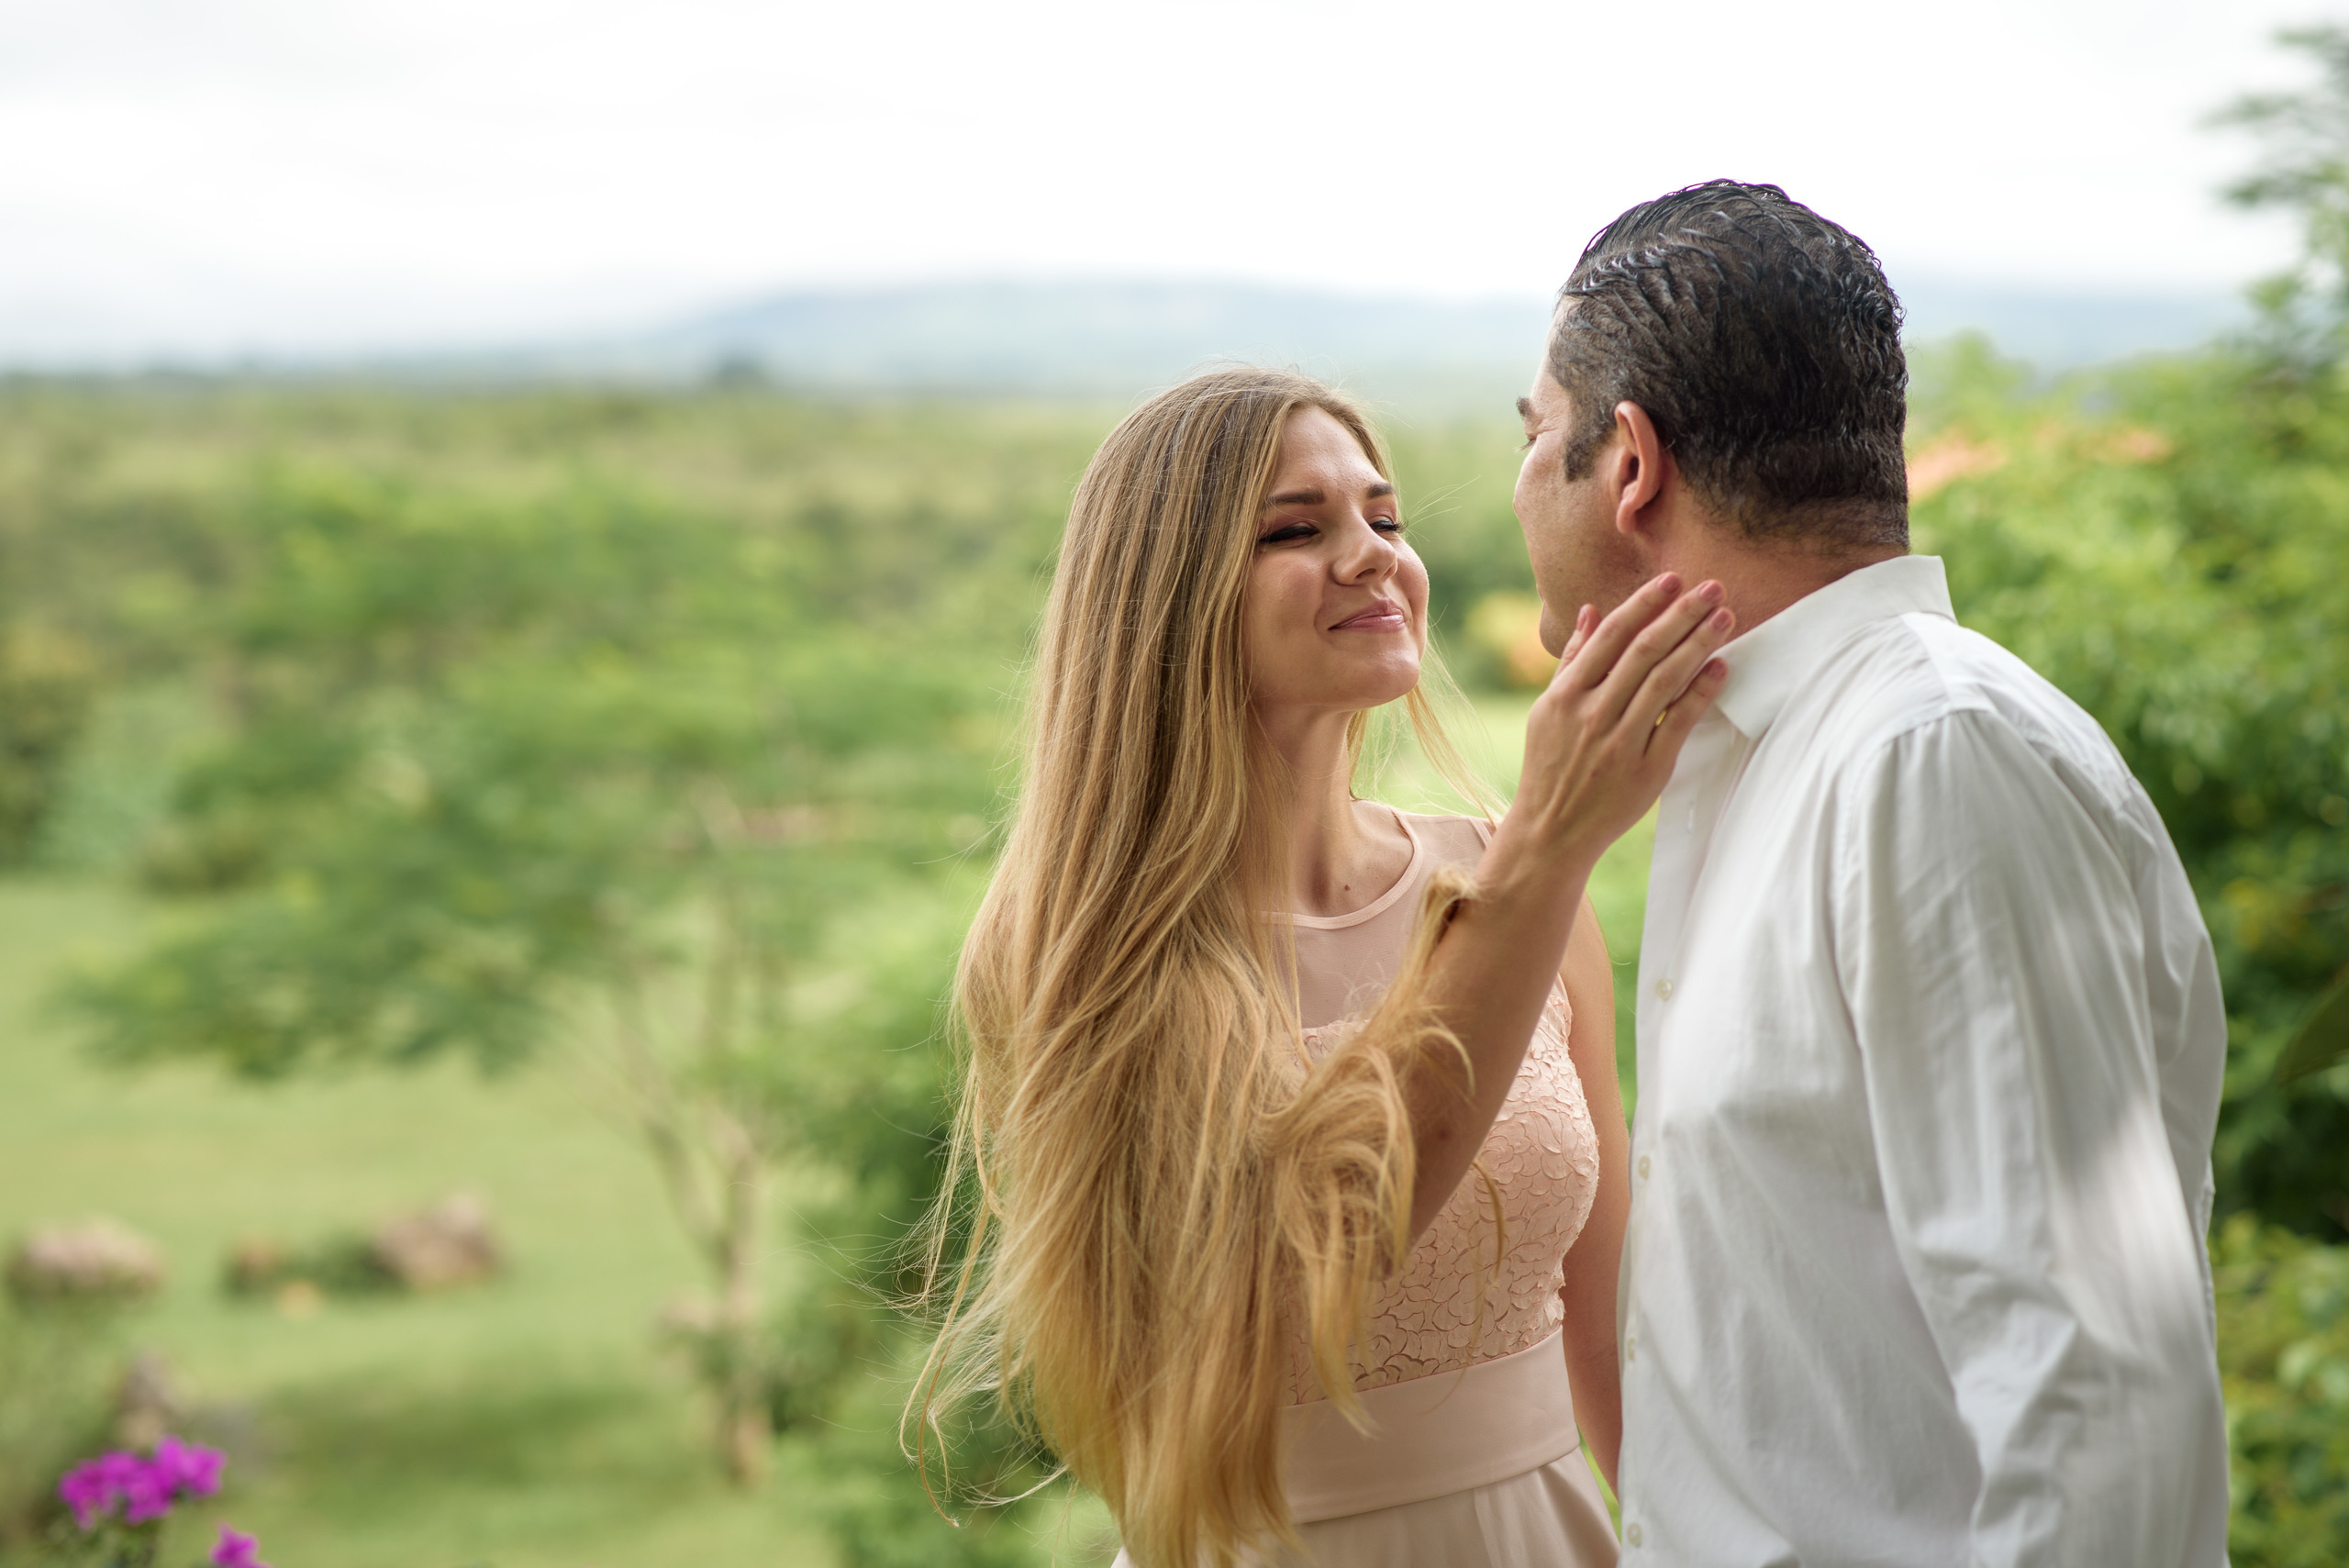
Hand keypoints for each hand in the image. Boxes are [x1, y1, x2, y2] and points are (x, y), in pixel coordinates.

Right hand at [1504, 573, 1733, 867]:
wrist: (1551, 830)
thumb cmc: (1551, 766)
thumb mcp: (1547, 710)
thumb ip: (1572, 660)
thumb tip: (1590, 610)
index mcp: (1565, 695)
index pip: (1610, 636)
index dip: (1644, 604)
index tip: (1673, 579)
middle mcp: (1591, 714)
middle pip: (1643, 652)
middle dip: (1681, 614)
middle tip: (1713, 587)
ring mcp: (1619, 742)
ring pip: (1665, 681)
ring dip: (1698, 644)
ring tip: (1725, 617)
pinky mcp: (1646, 769)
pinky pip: (1679, 722)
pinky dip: (1700, 692)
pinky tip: (1719, 667)